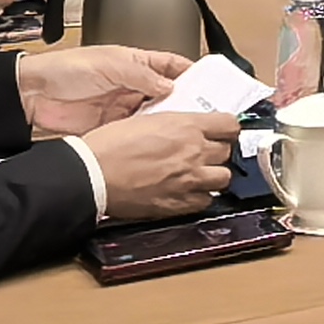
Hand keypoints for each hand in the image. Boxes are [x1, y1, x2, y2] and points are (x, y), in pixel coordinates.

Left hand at [16, 43, 189, 135]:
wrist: (34, 95)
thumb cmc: (67, 69)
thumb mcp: (110, 64)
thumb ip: (142, 76)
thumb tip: (170, 86)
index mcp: (137, 64)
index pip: (173, 67)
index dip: (194, 74)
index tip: (214, 85)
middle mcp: (135, 86)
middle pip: (171, 95)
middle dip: (188, 102)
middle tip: (206, 114)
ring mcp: (125, 108)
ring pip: (157, 116)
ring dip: (171, 122)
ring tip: (190, 130)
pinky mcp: (114, 129)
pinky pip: (139, 134)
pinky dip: (151, 138)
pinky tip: (164, 143)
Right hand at [82, 109, 240, 220]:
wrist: (93, 174)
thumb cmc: (110, 145)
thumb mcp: (147, 119)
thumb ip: (175, 124)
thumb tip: (186, 128)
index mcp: (187, 126)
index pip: (230, 124)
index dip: (227, 129)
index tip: (222, 132)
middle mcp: (194, 152)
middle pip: (228, 152)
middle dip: (218, 152)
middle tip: (204, 154)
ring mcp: (189, 180)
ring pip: (223, 178)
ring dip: (213, 176)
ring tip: (199, 175)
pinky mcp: (178, 203)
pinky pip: (205, 201)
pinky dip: (200, 197)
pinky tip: (187, 192)